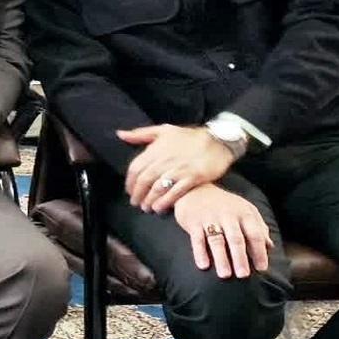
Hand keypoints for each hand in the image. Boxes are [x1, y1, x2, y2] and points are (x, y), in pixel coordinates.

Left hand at [117, 123, 234, 211]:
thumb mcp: (163, 130)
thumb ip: (140, 134)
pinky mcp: (193, 177)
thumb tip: (120, 134)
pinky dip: (166, 202)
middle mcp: (165, 160)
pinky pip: (175, 192)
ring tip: (147, 208)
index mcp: (156, 149)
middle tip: (136, 203)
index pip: (135, 168)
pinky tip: (161, 208)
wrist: (217, 140)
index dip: (130, 182)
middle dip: (138, 194)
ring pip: (158, 188)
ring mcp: (179, 169)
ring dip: (150, 200)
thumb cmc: (189, 136)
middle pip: (144, 180)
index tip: (129, 191)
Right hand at [171, 184, 272, 278]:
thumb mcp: (244, 210)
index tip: (262, 268)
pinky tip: (203, 266)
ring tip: (225, 275)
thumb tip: (270, 246)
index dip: (259, 251)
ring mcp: (209, 218)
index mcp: (243, 213)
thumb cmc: (224, 204)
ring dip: (221, 258)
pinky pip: (196, 239)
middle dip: (240, 257)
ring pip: (217, 240)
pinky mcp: (193, 221)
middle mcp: (227, 215)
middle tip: (243, 275)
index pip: (254, 234)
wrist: (195, 189)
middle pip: (236, 238)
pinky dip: (199, 252)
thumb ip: (258, 227)